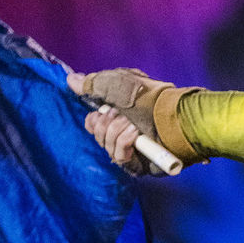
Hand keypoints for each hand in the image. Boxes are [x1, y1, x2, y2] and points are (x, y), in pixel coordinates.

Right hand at [66, 67, 189, 175]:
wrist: (172, 116)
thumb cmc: (149, 98)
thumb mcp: (117, 83)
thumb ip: (93, 84)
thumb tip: (70, 79)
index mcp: (119, 113)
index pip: (93, 123)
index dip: (94, 118)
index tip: (103, 110)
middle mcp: (124, 131)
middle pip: (97, 134)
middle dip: (107, 123)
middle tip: (121, 115)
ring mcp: (132, 149)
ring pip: (106, 145)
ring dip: (117, 131)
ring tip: (133, 124)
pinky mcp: (138, 163)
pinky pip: (118, 156)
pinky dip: (124, 142)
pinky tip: (136, 135)